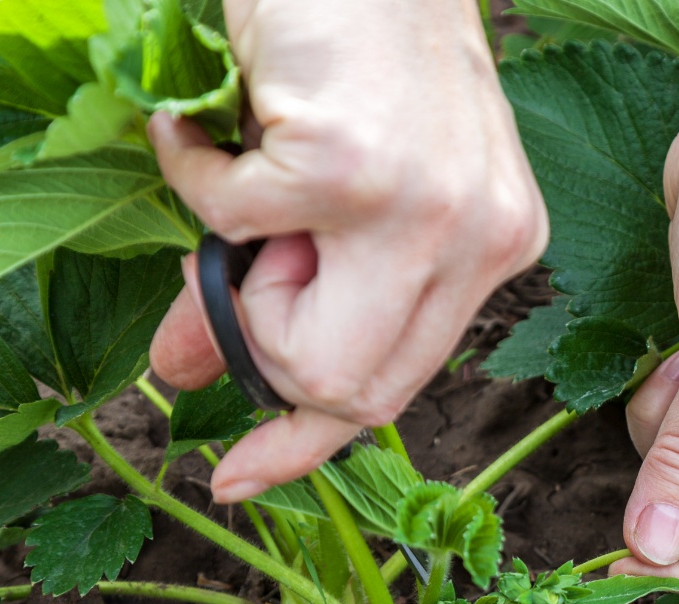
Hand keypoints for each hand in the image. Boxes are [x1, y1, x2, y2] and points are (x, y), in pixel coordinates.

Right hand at [148, 0, 546, 502]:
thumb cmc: (352, 49)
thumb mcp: (338, 193)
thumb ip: (281, 293)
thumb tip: (187, 373)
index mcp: (492, 250)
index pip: (402, 387)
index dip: (313, 444)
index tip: (242, 477)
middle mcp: (479, 242)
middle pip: (355, 391)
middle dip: (272, 353)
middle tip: (248, 266)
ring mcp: (427, 210)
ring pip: (303, 347)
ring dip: (242, 278)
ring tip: (257, 185)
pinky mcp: (356, 171)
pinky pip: (235, 229)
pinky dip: (198, 176)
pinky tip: (218, 122)